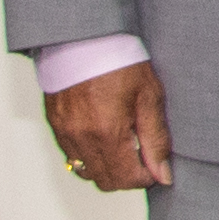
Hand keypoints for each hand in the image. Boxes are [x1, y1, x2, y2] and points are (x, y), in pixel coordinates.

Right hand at [49, 58, 172, 194]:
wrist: (84, 37)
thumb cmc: (119, 60)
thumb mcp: (150, 96)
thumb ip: (156, 139)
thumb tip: (162, 173)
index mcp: (107, 132)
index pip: (127, 179)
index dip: (146, 176)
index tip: (156, 164)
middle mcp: (81, 138)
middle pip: (106, 182)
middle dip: (127, 176)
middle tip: (142, 155)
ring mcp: (65, 133)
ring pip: (87, 172)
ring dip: (108, 167)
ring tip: (124, 144)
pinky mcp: (55, 125)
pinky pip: (72, 156)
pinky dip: (90, 155)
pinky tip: (104, 135)